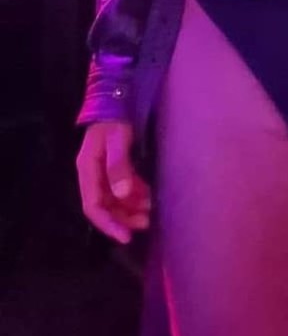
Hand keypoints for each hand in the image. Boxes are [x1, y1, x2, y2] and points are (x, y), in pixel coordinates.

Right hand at [76, 121, 152, 244]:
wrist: (116, 100)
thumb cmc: (114, 119)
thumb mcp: (116, 141)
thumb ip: (119, 166)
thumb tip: (123, 194)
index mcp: (87, 171)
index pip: (93, 206)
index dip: (108, 224)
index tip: (126, 236)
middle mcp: (93, 175)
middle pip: (106, 206)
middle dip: (124, 217)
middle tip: (146, 222)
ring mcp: (104, 171)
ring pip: (116, 198)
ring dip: (132, 207)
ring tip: (151, 210)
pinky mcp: (116, 167)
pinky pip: (124, 187)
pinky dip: (136, 194)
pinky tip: (149, 196)